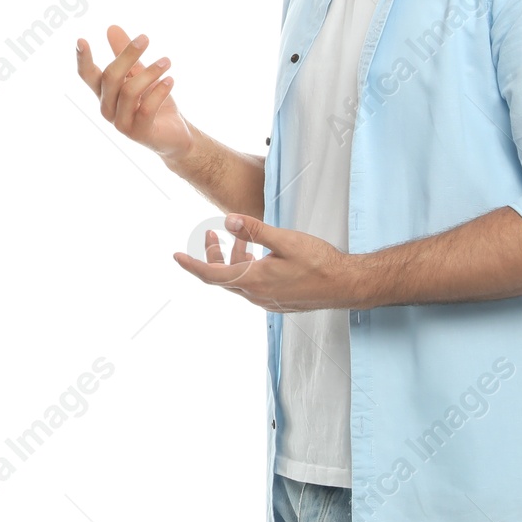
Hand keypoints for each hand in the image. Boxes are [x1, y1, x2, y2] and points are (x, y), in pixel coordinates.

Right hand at [75, 24, 192, 160]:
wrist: (174, 136)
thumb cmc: (153, 102)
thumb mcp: (140, 74)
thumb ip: (125, 54)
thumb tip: (111, 27)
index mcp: (104, 93)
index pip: (88, 75)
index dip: (83, 59)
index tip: (81, 40)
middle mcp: (108, 108)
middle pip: (110, 77)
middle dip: (127, 55)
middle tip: (145, 38)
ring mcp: (121, 123)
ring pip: (129, 91)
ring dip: (149, 73)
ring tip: (166, 61)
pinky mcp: (138, 133)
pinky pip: (146, 108)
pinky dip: (159, 92)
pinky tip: (170, 80)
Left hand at [172, 213, 360, 311]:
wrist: (346, 285)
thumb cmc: (320, 262)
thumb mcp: (285, 240)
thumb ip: (254, 230)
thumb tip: (228, 221)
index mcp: (254, 281)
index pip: (212, 274)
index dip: (192, 265)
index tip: (175, 256)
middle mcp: (256, 295)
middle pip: (222, 277)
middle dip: (212, 254)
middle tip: (210, 232)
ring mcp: (267, 300)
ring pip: (238, 280)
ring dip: (233, 259)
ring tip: (239, 237)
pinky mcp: (277, 301)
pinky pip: (252, 285)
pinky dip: (247, 268)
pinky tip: (258, 254)